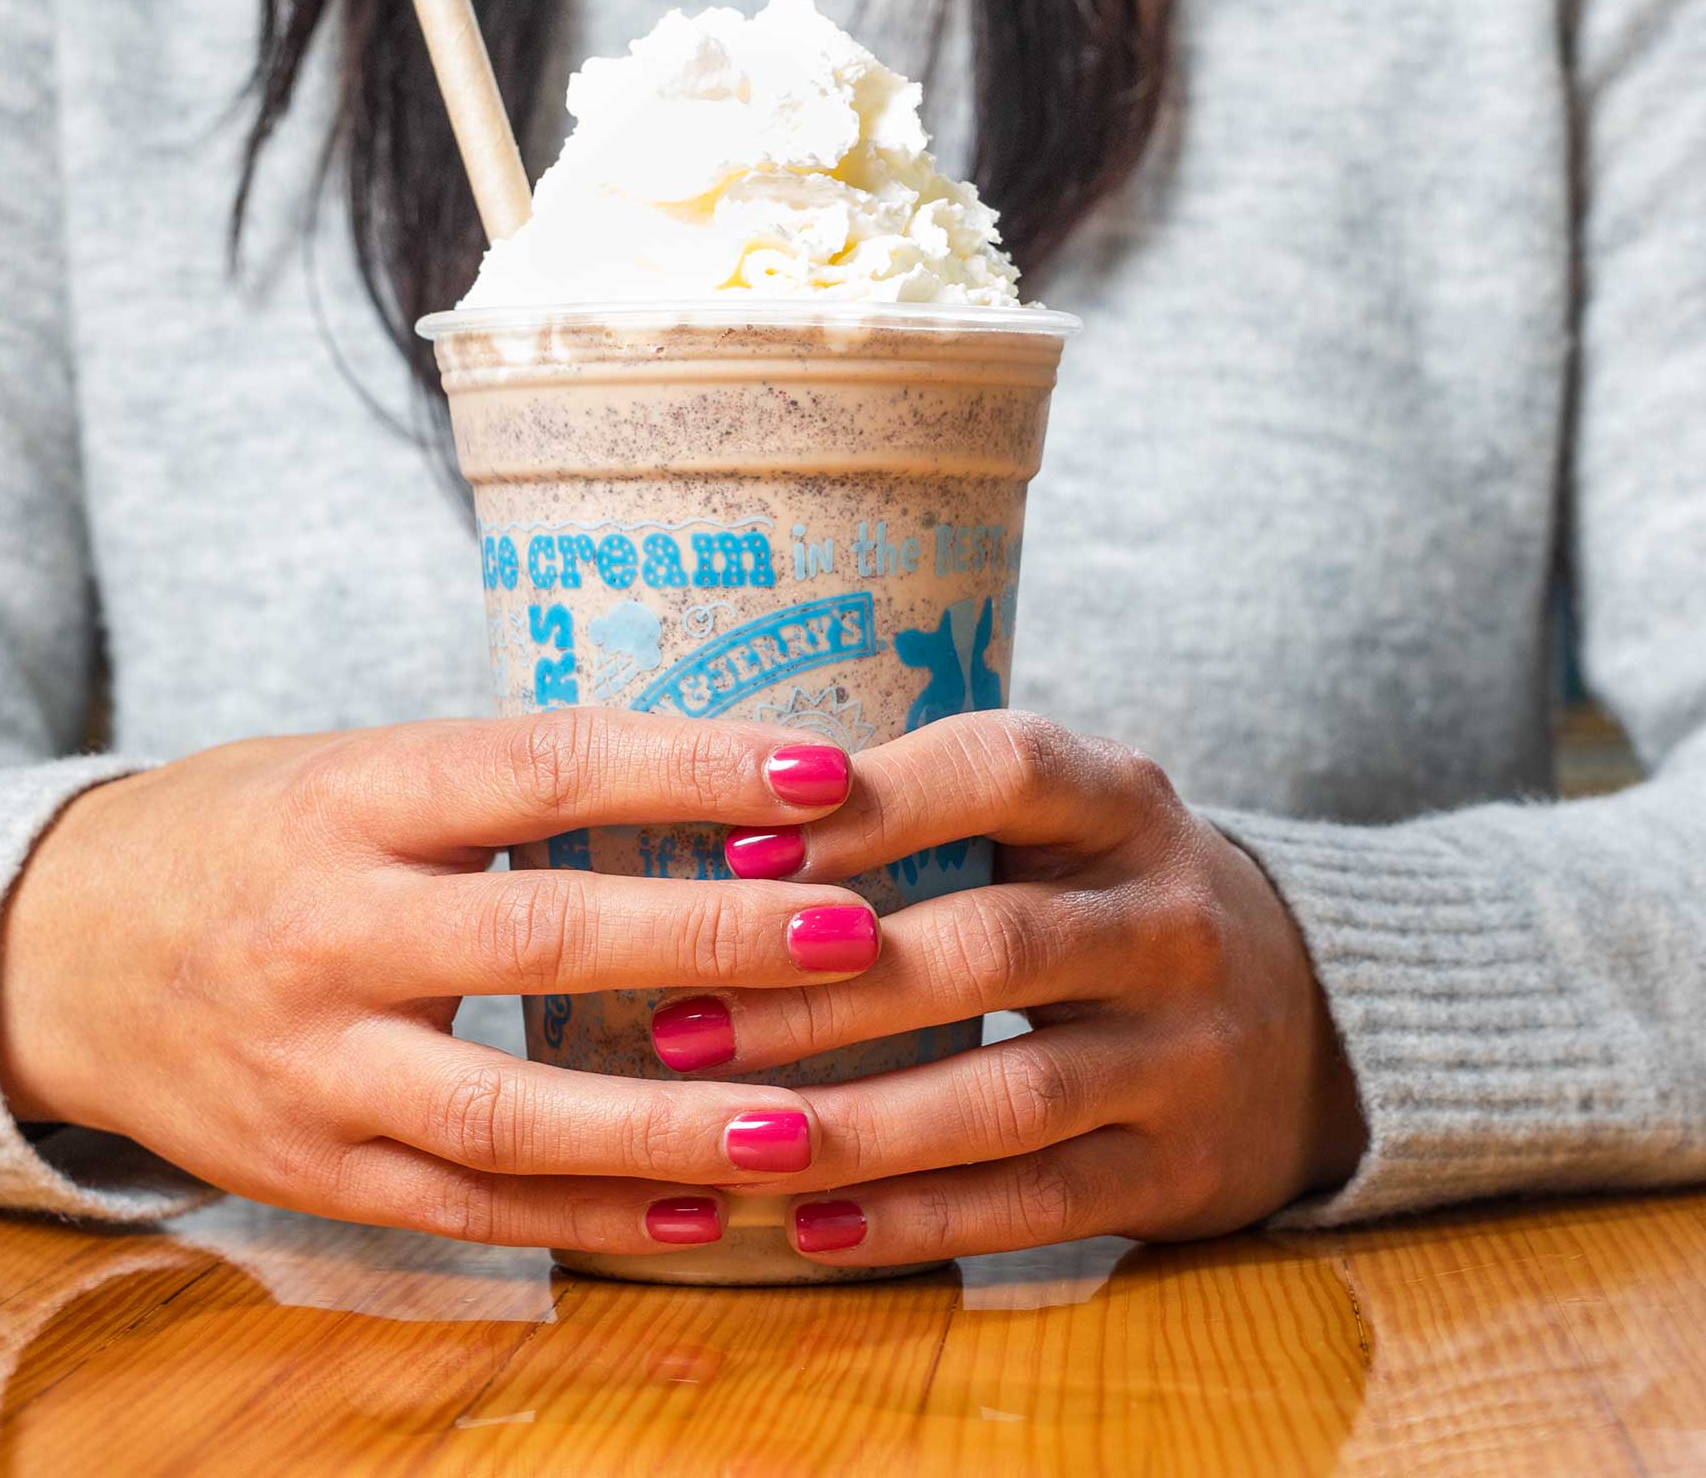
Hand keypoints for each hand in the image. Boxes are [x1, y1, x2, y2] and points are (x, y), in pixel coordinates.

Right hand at [0, 712, 872, 1255]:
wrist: (57, 947)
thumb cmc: (249, 831)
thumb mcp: (356, 766)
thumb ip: (505, 783)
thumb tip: (715, 781)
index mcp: (350, 796)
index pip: (542, 768)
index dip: (687, 768)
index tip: (818, 772)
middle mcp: (326, 927)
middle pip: (540, 936)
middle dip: (709, 942)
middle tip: (853, 934)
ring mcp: (311, 1063)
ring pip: (508, 1107)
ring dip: (666, 1123)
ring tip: (803, 1124)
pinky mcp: (310, 1166)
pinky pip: (468, 1205)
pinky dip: (591, 1215)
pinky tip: (705, 1217)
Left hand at [684, 712, 1366, 1263]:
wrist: (1309, 1017)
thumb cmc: (1109, 899)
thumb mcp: (1063, 822)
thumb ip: (932, 810)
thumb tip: (716, 816)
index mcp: (1122, 800)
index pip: (1002, 769)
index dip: (875, 804)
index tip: (740, 846)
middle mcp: (1169, 917)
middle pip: (990, 946)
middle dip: (824, 991)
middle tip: (684, 1023)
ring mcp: (1189, 1049)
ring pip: (1008, 1093)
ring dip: (857, 1122)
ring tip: (728, 1139)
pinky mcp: (1183, 1166)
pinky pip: (1038, 1201)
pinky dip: (918, 1217)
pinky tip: (811, 1225)